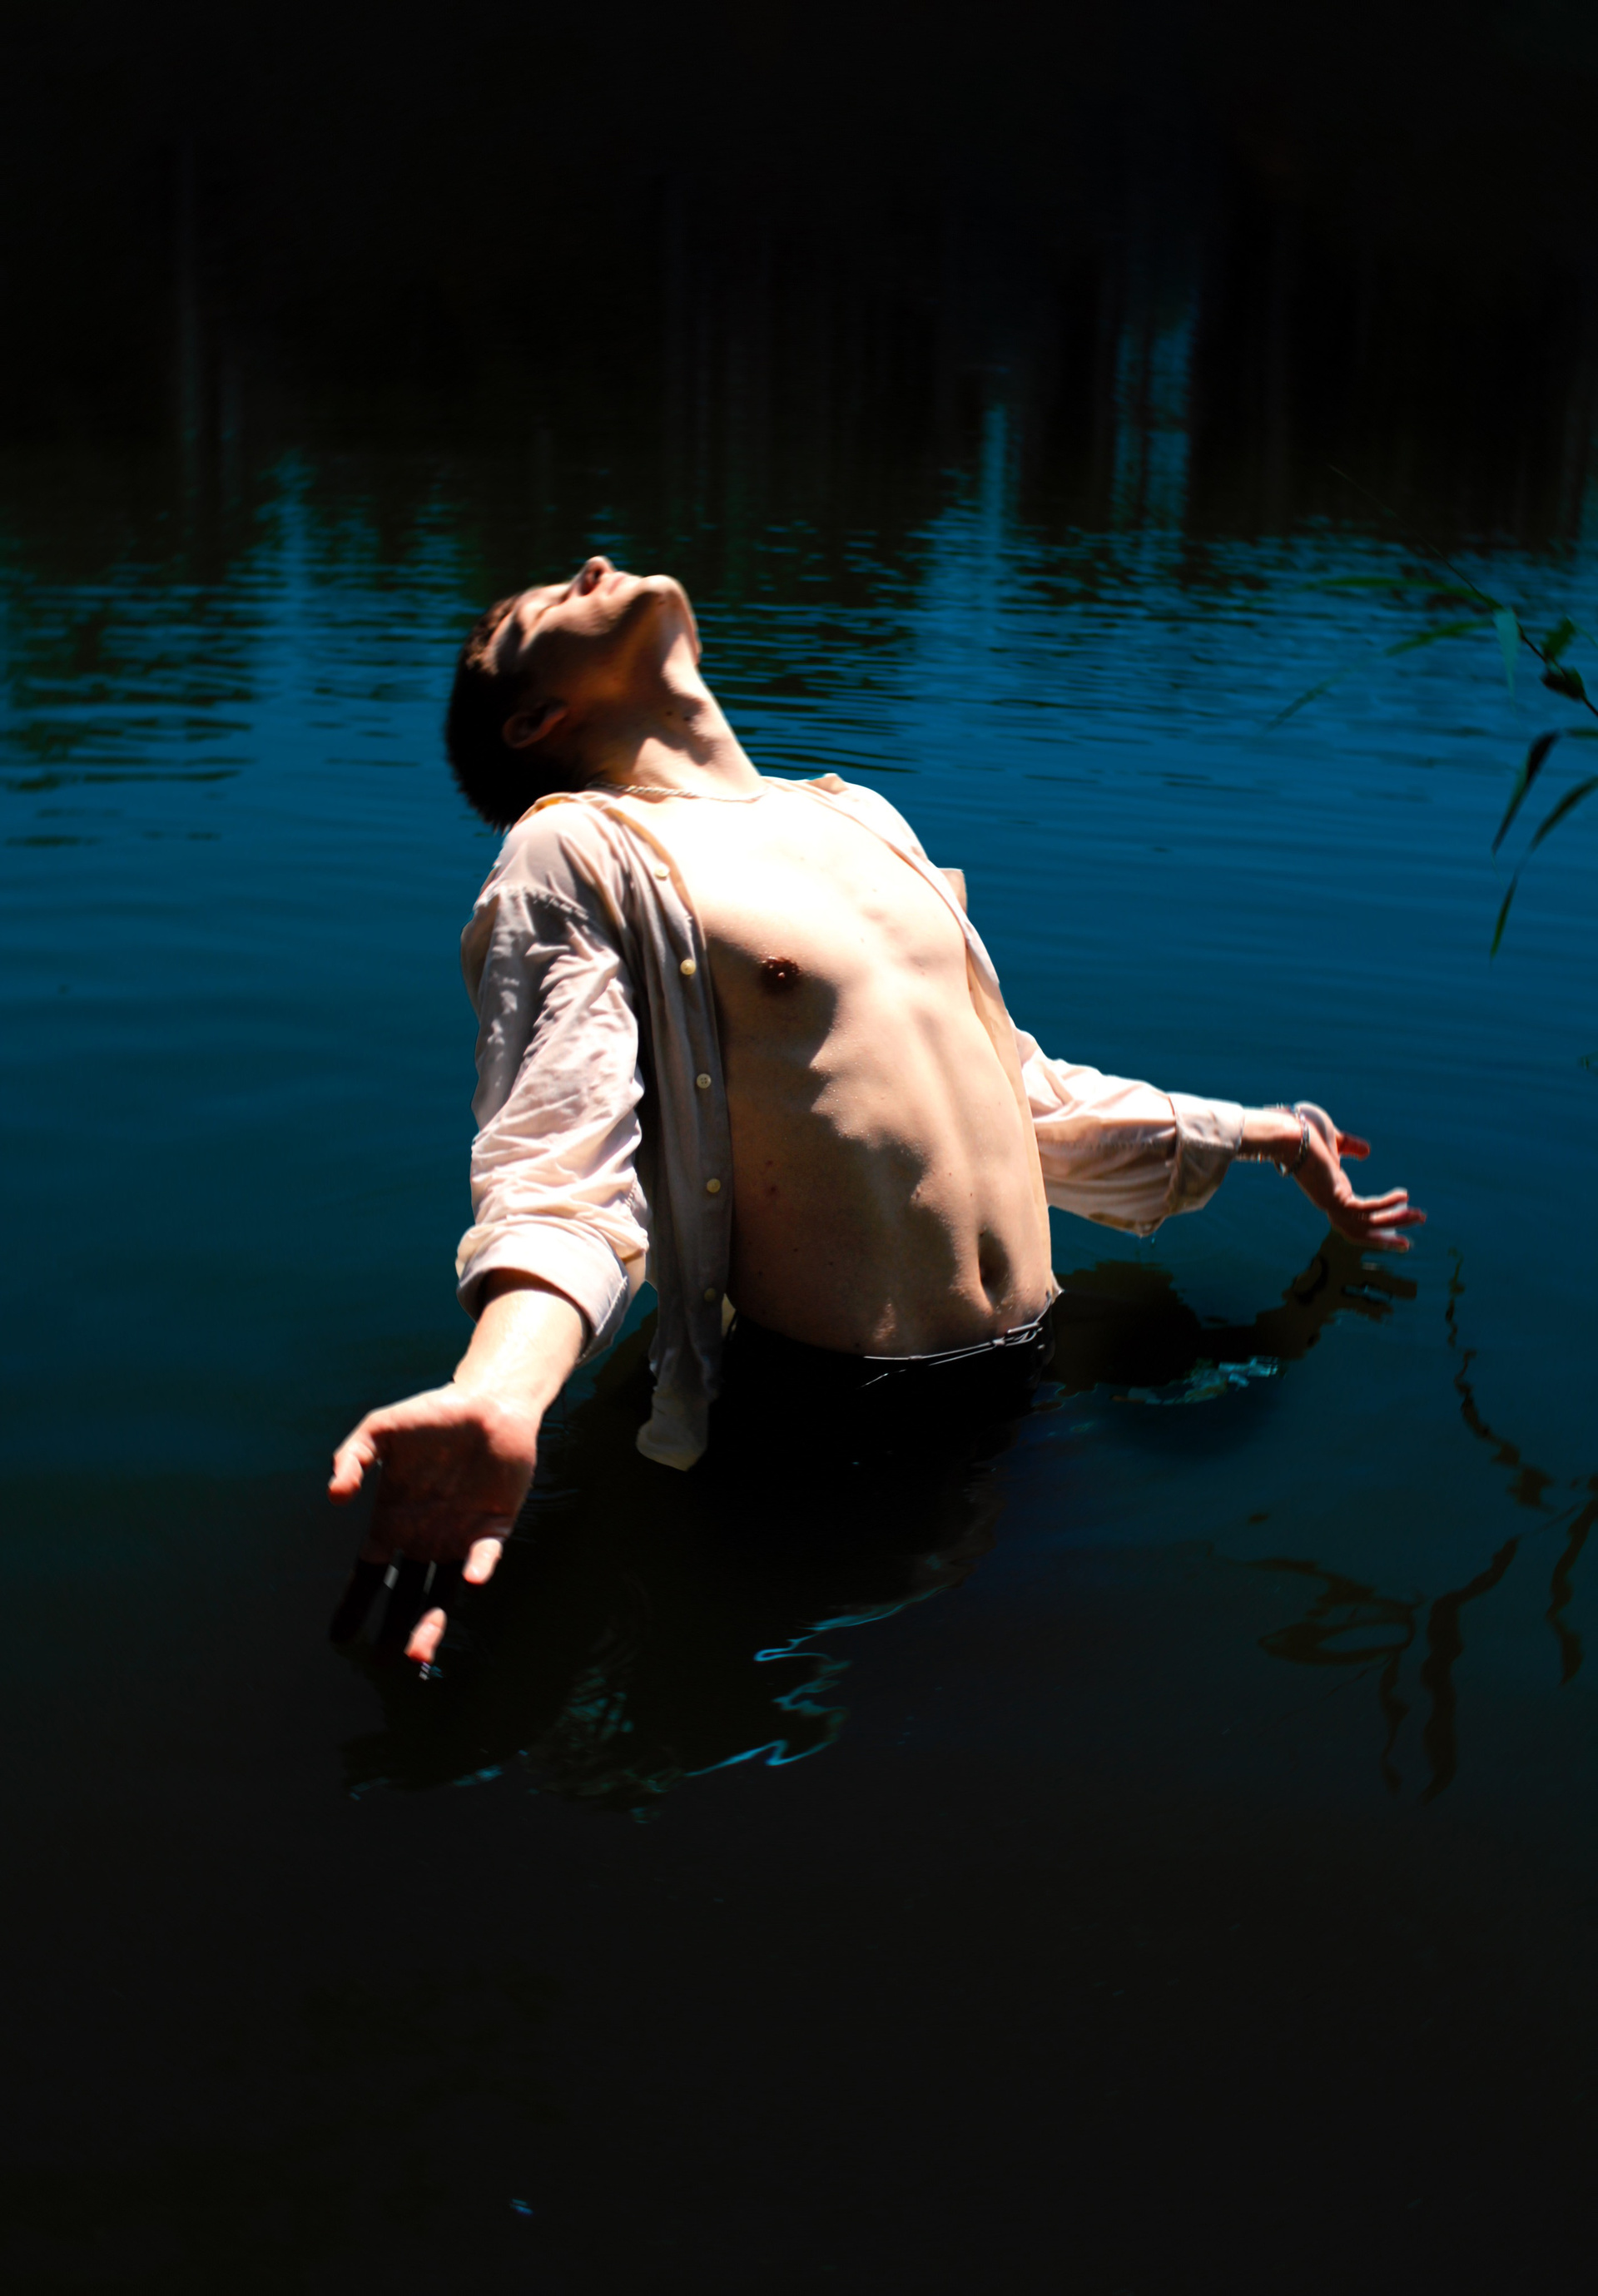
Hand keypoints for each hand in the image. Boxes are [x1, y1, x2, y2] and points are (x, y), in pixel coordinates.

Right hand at [328, 1384, 542, 1665]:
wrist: (489, 1402)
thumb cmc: (432, 1416)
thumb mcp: (380, 1430)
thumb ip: (351, 1457)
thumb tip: (335, 1495)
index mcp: (394, 1522)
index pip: (370, 1573)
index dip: (356, 1602)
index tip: (341, 1636)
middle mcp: (425, 1538)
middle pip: (407, 1594)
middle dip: (396, 1629)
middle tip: (384, 1663)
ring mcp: (460, 1536)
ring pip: (443, 1591)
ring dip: (431, 1622)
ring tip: (416, 1655)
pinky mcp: (495, 1526)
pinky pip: (484, 1555)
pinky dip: (478, 1568)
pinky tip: (468, 1580)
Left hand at [1289, 1102, 1425, 1253]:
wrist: (1286, 1130)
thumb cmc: (1303, 1131)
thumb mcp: (1334, 1139)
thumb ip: (1350, 1147)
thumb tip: (1367, 1152)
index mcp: (1331, 1190)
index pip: (1356, 1215)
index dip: (1377, 1220)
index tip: (1399, 1218)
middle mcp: (1330, 1201)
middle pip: (1361, 1230)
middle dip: (1387, 1235)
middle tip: (1409, 1243)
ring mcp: (1330, 1202)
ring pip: (1366, 1224)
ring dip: (1394, 1222)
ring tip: (1419, 1217)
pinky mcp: (1333, 1197)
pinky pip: (1365, 1209)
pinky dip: (1386, 1205)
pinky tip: (1404, 1196)